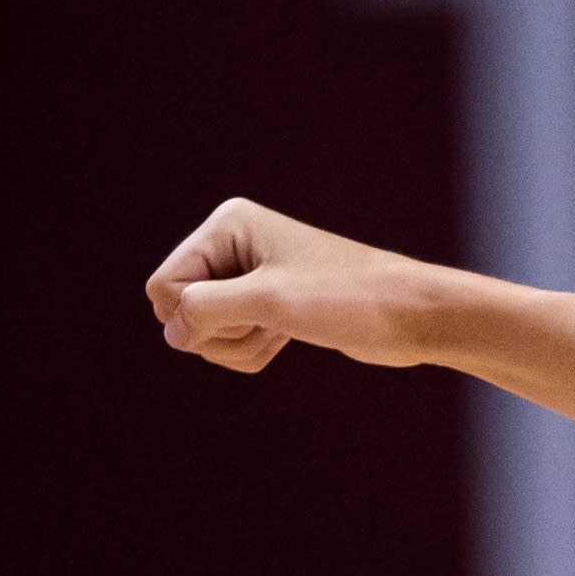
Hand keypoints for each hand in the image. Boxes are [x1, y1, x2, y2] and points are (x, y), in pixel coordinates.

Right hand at [146, 199, 447, 373]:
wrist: (411, 316)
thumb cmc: (348, 299)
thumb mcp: (269, 301)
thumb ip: (204, 311)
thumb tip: (172, 333)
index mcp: (227, 226)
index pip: (163, 286)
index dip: (195, 314)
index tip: (247, 311)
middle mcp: (233, 246)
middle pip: (178, 311)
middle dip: (219, 331)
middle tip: (268, 320)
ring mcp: (249, 277)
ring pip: (204, 332)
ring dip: (239, 344)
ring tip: (283, 329)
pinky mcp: (267, 305)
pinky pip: (231, 341)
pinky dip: (253, 350)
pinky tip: (287, 338)